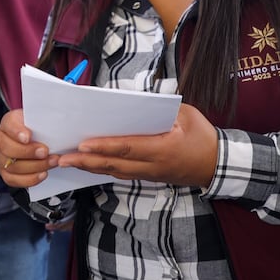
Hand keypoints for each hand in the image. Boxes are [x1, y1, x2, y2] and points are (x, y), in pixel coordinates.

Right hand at [0, 109, 57, 187]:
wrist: (39, 140)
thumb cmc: (39, 129)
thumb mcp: (41, 120)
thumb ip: (43, 121)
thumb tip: (52, 126)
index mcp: (8, 123)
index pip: (8, 124)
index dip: (16, 132)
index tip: (28, 137)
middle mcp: (1, 140)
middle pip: (6, 148)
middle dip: (27, 152)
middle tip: (45, 152)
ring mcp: (2, 158)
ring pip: (11, 166)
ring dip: (34, 166)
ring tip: (51, 162)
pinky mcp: (6, 173)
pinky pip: (13, 180)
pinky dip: (30, 179)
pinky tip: (43, 174)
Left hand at [56, 104, 218, 187]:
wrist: (218, 165)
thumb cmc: (203, 136)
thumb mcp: (186, 115)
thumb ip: (160, 110)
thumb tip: (131, 103)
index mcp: (164, 148)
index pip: (128, 147)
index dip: (104, 146)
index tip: (83, 144)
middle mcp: (153, 165)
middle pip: (114, 164)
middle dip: (85, 161)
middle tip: (61, 158)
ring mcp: (149, 174)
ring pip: (113, 171)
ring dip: (88, 166)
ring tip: (65, 161)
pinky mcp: (146, 176)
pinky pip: (119, 173)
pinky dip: (100, 169)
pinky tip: (85, 163)